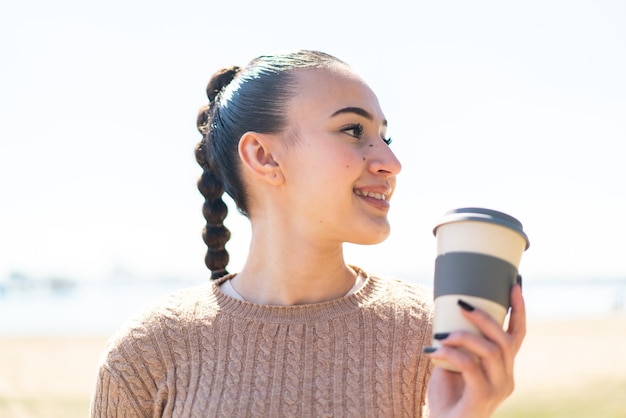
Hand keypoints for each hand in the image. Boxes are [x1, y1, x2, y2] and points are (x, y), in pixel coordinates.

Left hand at [424, 284, 525, 417]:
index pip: (518, 335)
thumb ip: (458, 345)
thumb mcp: (454, 364)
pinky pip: (471, 367)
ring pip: (492, 351)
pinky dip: (452, 354)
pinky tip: (434, 351)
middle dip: (485, 317)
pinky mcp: (482, 398)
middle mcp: (507, 378)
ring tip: (442, 334)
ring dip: (465, 336)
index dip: (518, 310)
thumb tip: (449, 316)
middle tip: (461, 305)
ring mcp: (498, 390)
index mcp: (504, 368)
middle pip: (505, 339)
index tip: (514, 285)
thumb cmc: (447, 397)